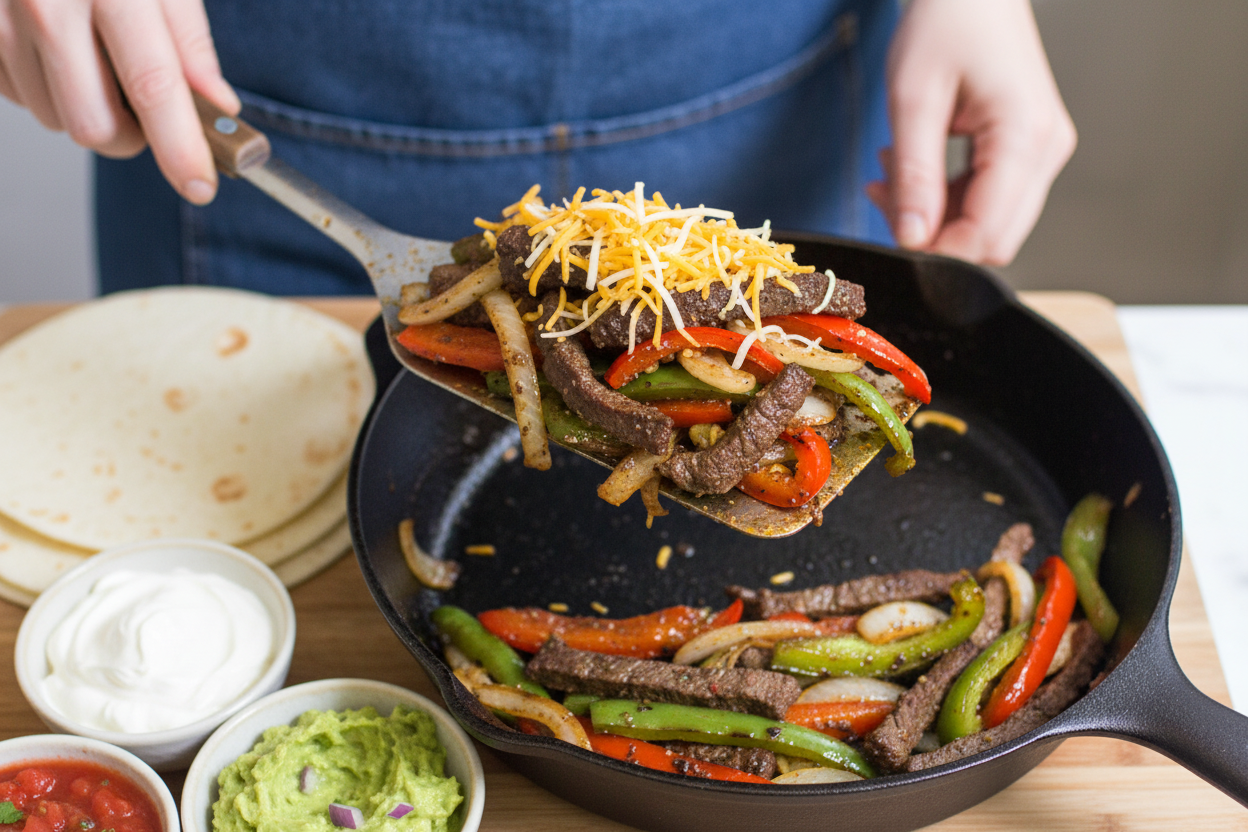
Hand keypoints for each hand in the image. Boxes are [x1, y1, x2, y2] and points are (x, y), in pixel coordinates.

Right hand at [0, 0, 237, 203]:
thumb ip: (188, 39)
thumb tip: (215, 105)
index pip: (153, 88)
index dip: (180, 147)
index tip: (201, 185)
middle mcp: (43, 1)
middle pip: (93, 125)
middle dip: (130, 138)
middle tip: (150, 119)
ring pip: (52, 115)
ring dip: (86, 108)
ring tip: (98, 59)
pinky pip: (17, 92)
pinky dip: (46, 86)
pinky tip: (59, 48)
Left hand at [865, 0, 1076, 264]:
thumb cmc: (946, 23)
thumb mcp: (913, 99)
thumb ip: (915, 175)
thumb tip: (912, 239)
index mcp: (1025, 136)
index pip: (986, 233)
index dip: (936, 251)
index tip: (891, 237)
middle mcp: (1046, 151)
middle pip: (991, 238)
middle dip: (932, 234)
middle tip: (884, 195)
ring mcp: (1042, 153)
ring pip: (986, 225)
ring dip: (932, 217)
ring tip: (889, 173)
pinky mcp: (1027, 153)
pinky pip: (986, 202)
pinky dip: (943, 200)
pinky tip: (909, 173)